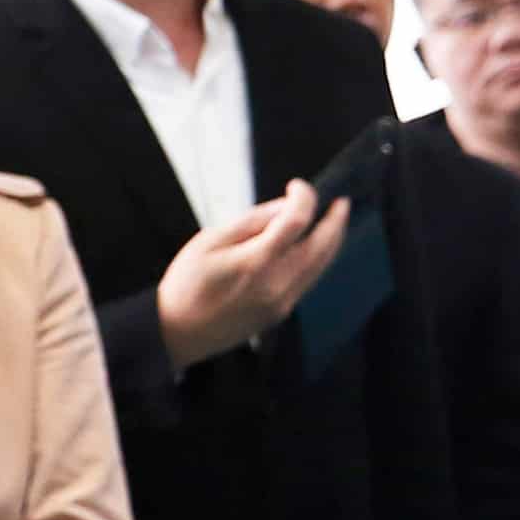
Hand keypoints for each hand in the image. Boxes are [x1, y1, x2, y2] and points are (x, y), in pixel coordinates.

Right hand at [153, 183, 347, 368]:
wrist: (179, 332)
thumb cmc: (186, 286)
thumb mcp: (208, 242)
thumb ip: (250, 222)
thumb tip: (283, 207)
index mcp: (254, 261)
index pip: (296, 221)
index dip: (303, 198)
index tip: (296, 187)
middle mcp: (276, 282)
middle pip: (322, 245)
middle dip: (335, 220)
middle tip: (340, 202)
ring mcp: (283, 300)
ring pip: (322, 264)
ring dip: (332, 240)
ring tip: (334, 221)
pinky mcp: (283, 310)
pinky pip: (310, 279)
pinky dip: (318, 258)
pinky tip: (313, 247)